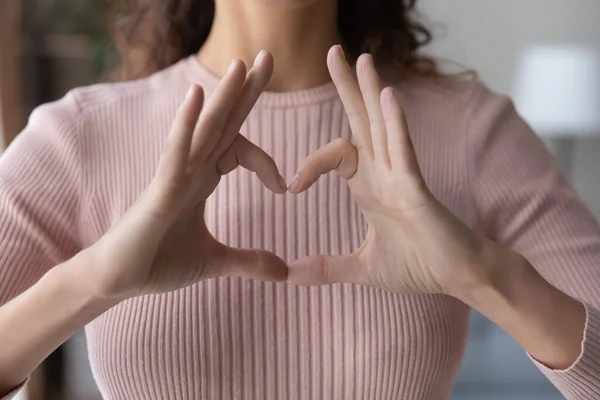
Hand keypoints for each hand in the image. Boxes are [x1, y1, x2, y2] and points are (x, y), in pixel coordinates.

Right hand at [90, 52, 287, 299]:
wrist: (121, 282)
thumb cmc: (158, 263)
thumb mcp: (215, 261)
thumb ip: (249, 261)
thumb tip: (285, 272)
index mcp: (202, 179)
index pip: (238, 148)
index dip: (266, 162)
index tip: (285, 188)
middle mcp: (190, 169)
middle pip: (222, 123)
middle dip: (245, 92)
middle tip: (268, 56)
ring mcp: (174, 175)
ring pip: (203, 129)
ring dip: (222, 96)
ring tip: (242, 65)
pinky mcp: (160, 190)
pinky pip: (176, 151)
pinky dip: (186, 124)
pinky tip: (197, 95)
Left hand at [287, 46, 498, 296]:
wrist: (460, 279)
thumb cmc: (420, 267)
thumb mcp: (362, 268)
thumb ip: (326, 268)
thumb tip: (287, 275)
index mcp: (371, 187)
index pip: (336, 154)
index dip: (310, 164)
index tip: (290, 188)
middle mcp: (385, 174)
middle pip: (362, 122)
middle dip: (348, 87)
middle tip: (333, 51)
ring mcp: (402, 178)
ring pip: (384, 126)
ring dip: (372, 92)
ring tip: (362, 58)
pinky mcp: (418, 190)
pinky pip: (404, 151)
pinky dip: (396, 124)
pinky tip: (387, 98)